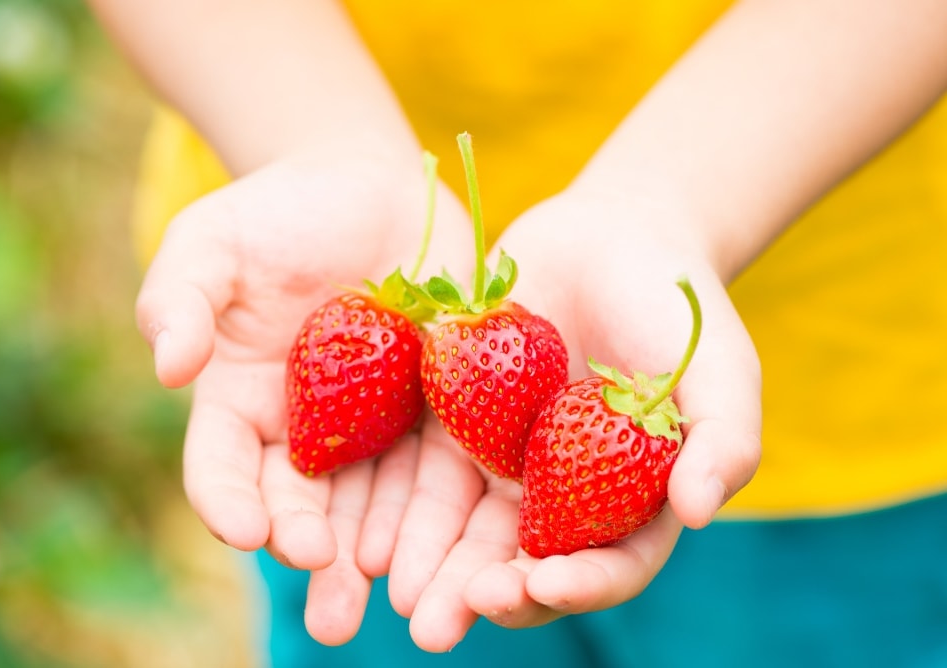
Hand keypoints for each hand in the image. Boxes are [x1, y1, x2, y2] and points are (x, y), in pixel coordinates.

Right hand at [134, 145, 472, 643]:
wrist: (369, 185)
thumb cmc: (280, 212)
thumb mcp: (212, 242)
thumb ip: (179, 298)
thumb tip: (168, 366)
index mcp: (241, 401)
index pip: (225, 467)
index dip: (231, 502)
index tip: (249, 531)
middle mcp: (306, 428)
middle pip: (303, 506)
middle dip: (317, 556)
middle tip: (334, 615)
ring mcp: (374, 423)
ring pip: (374, 502)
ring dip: (384, 556)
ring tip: (403, 607)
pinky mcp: (435, 407)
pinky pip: (438, 465)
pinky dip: (441, 510)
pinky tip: (453, 550)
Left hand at [378, 186, 761, 650]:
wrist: (612, 236)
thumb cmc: (678, 305)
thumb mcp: (719, 367)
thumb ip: (724, 439)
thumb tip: (698, 512)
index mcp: (633, 498)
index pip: (609, 562)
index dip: (577, 584)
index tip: (538, 584)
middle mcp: (567, 493)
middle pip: (523, 562)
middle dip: (482, 595)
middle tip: (435, 626)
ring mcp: (510, 460)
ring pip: (464, 528)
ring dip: (429, 565)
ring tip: (393, 594)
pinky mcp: (463, 422)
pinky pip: (426, 469)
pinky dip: (399, 504)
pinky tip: (367, 530)